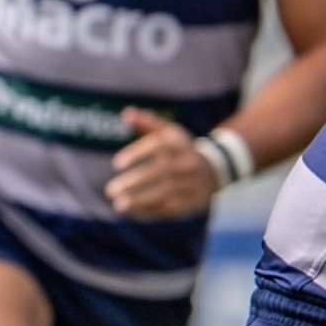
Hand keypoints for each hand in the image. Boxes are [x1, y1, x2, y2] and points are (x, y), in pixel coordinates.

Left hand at [105, 107, 219, 218]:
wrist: (214, 172)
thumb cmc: (181, 150)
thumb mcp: (169, 133)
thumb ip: (147, 122)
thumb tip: (125, 114)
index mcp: (180, 143)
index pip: (158, 145)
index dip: (137, 153)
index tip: (116, 164)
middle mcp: (189, 163)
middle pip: (161, 172)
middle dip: (135, 182)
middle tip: (110, 190)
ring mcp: (193, 184)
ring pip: (166, 193)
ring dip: (140, 200)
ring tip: (118, 205)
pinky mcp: (194, 202)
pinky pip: (172, 208)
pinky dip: (151, 210)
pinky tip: (133, 211)